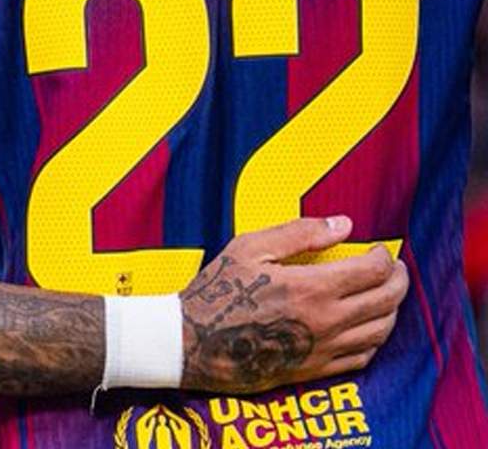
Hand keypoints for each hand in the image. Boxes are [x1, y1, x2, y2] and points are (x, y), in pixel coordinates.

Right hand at [179, 216, 407, 392]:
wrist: (194, 342)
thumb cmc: (217, 291)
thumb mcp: (249, 248)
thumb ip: (299, 233)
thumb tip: (343, 224)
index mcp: (311, 288)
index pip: (373, 271)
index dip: (384, 257)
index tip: (379, 250)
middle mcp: (326, 321)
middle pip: (387, 301)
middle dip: (398, 280)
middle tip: (393, 269)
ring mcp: (324, 348)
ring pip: (381, 330)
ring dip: (392, 310)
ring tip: (384, 295)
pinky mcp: (316, 369)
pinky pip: (363, 356)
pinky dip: (375, 339)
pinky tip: (365, 326)